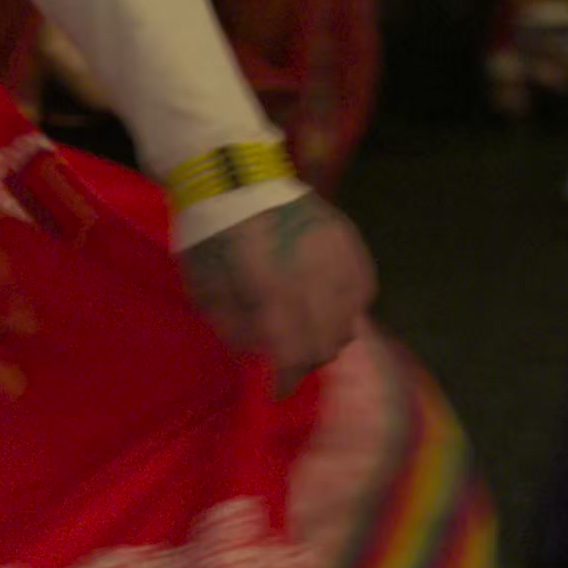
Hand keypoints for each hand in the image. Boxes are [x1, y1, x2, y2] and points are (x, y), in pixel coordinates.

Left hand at [180, 194, 374, 396]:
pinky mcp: (352, 241)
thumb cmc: (209, 234)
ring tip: (304, 333)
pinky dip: (348, 308)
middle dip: (306, 360)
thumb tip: (256, 357)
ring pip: (350, 320)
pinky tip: (325, 306)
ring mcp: (338, 254)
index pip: (293, 349)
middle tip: (287, 363)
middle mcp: (313, 272)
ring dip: (327, 336)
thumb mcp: (203, 286)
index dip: (287, 378)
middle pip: (326, 342)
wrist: (235, 175)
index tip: (277, 392)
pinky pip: (364, 291)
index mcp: (270, 285)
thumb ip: (231, 327)